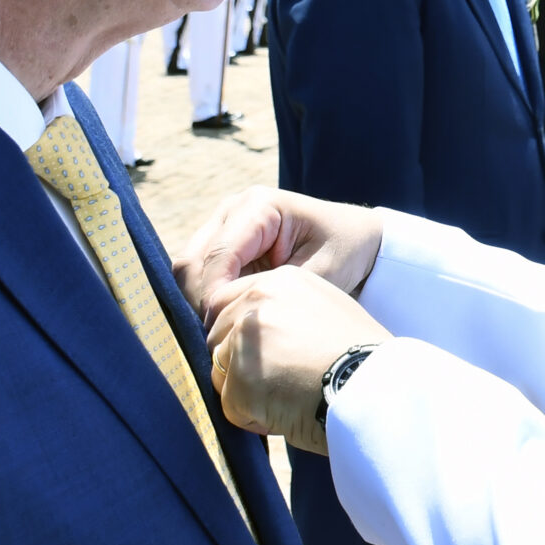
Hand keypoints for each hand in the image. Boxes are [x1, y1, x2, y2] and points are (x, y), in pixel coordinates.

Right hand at [174, 188, 383, 314]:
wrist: (356, 238)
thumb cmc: (344, 251)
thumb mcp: (319, 272)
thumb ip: (275, 291)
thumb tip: (232, 314)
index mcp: (259, 206)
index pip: (219, 255)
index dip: (214, 295)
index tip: (223, 329)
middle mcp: (233, 210)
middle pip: (192, 261)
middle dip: (200, 302)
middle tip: (218, 338)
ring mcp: (223, 225)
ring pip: (188, 270)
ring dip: (198, 303)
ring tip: (221, 333)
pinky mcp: (221, 243)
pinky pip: (199, 276)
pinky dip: (205, 300)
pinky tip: (224, 323)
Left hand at [205, 266, 390, 456]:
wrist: (376, 387)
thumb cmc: (362, 358)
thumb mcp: (327, 312)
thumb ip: (285, 313)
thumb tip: (251, 333)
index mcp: (280, 280)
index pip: (228, 302)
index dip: (239, 335)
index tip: (264, 356)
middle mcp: (258, 301)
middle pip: (217, 336)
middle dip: (239, 364)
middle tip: (283, 381)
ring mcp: (246, 338)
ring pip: (220, 371)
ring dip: (246, 391)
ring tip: (290, 395)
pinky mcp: (241, 376)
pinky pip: (230, 406)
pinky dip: (253, 418)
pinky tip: (287, 412)